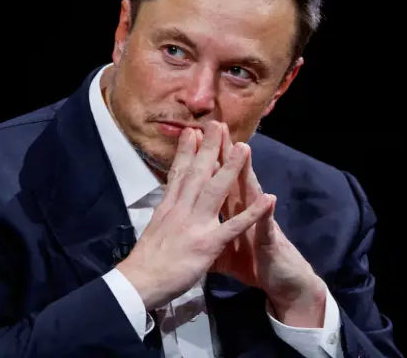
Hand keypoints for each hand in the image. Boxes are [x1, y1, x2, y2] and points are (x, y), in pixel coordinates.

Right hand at [116, 121, 273, 310]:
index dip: (186, 151)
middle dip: (209, 147)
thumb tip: (165, 206)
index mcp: (168, 207)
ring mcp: (195, 224)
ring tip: (244, 147)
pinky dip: (252, 212)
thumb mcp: (153, 230)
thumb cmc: (145, 262)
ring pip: (216, 189)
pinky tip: (267, 200)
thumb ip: (164, 216)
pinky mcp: (207, 243)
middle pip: (197, 172)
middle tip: (218, 124)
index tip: (192, 132)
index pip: (178, 173)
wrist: (139, 282)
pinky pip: (234, 225)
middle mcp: (181, 209)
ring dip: (231, 167)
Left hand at [210, 123, 327, 327]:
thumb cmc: (251, 263)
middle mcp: (244, 210)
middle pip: (230, 177)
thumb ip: (206, 232)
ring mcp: (258, 222)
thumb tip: (186, 225)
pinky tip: (269, 200)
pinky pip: (267, 227)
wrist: (281, 281)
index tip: (190, 137)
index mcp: (229, 211)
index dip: (201, 161)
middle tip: (215, 127)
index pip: (213, 180)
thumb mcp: (220, 249)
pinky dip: (266, 214)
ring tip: (244, 148)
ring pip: (251, 193)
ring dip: (247, 172)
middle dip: (222, 153)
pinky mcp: (270, 240)